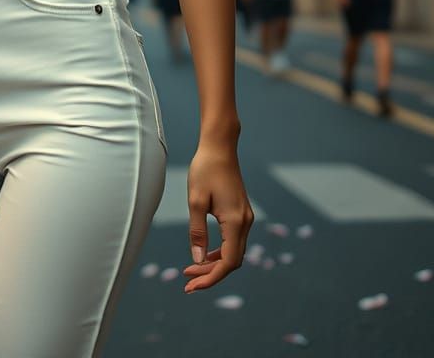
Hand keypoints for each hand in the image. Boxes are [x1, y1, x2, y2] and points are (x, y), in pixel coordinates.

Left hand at [182, 143, 253, 293]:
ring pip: (233, 252)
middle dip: (210, 273)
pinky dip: (219, 251)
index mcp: (235, 222)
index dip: (211, 277)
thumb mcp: (195, 200)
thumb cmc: (205, 170)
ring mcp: (246, 218)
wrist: (219, 148)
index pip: (228, 262)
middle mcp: (245, 223)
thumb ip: (197, 231)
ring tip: (192, 270)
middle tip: (187, 280)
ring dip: (214, 263)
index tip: (192, 286)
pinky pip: (233, 241)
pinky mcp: (241, 213)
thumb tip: (196, 260)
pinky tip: (204, 253)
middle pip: (232, 261)